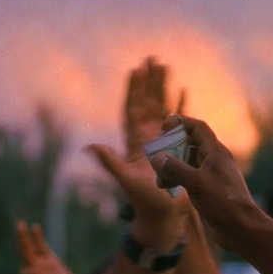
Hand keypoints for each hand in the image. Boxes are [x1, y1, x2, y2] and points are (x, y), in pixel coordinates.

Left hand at [16, 221, 88, 273]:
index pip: (25, 260)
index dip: (23, 250)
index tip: (22, 241)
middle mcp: (33, 270)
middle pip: (25, 251)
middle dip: (22, 239)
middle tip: (19, 226)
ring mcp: (40, 264)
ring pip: (32, 247)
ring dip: (26, 236)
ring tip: (21, 224)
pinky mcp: (50, 261)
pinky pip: (42, 246)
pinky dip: (38, 237)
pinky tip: (35, 227)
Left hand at [88, 58, 190, 244]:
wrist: (163, 215)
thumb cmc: (144, 200)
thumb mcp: (125, 180)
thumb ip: (110, 162)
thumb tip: (90, 147)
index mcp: (134, 142)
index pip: (132, 109)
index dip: (133, 90)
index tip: (135, 69)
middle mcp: (146, 137)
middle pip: (147, 102)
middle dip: (149, 81)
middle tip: (151, 58)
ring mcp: (161, 141)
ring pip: (162, 107)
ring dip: (163, 87)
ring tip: (164, 66)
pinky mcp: (174, 147)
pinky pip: (178, 120)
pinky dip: (180, 105)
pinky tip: (182, 90)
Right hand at [149, 116, 259, 246]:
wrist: (240, 229)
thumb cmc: (223, 203)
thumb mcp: (197, 183)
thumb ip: (176, 169)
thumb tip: (157, 158)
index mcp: (216, 152)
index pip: (197, 128)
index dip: (180, 123)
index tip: (163, 127)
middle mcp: (213, 161)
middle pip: (189, 144)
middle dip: (170, 148)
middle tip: (156, 155)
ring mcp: (210, 176)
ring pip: (186, 162)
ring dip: (170, 167)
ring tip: (159, 179)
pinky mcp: (206, 190)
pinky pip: (187, 177)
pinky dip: (175, 179)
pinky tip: (166, 188)